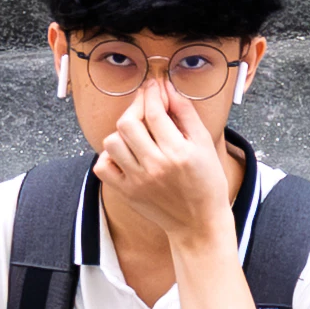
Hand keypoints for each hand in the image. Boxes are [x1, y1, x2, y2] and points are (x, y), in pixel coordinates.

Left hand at [91, 78, 224, 238]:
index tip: (155, 85)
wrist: (199, 223)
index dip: (153, 92)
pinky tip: (125, 153)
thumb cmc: (207, 182)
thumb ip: (186, 114)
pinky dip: (109, 156)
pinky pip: (102, 166)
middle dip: (136, 106)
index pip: (155, 111)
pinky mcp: (126, 192)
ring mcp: (137, 181)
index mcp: (178, 152)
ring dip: (122, 131)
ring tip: (137, 131)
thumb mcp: (205, 144)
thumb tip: (168, 90)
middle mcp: (155, 166)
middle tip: (145, 103)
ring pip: (112, 142)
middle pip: (128, 123)